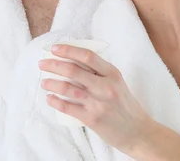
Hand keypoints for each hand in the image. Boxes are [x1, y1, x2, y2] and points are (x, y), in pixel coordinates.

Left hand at [38, 44, 152, 153]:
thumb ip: (99, 73)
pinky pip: (68, 107)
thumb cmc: (125, 105)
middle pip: (74, 71)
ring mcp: (98, 103)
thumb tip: (72, 61)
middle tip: (42, 64)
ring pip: (68, 89)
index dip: (69, 50)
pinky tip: (49, 98)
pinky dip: (55, 101)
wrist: (138, 131)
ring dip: (52, 83)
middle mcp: (105, 86)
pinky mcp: (92, 119)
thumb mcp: (117, 83)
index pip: (88, 56)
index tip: (55, 48)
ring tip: (43, 82)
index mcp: (112, 73)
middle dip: (54, 65)